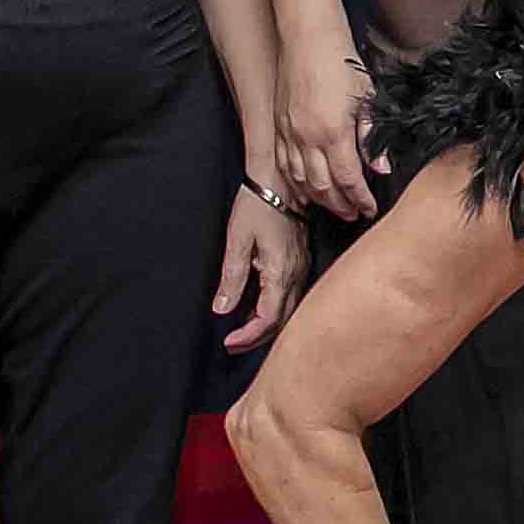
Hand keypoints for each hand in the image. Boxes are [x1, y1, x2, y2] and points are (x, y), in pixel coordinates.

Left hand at [217, 183, 307, 348]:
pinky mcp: (301, 260)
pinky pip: (292, 295)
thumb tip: (222, 308)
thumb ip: (231, 277)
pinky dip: (275, 309)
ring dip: (266, 325)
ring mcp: (301, 267)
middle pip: (281, 320)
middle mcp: (295, 273)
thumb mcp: (237, 239)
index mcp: (280, 271)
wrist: (280, 179)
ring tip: (243, 331)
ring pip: (289, 310)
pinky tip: (258, 307)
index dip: (248, 336)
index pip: (267, 318)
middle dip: (257, 337)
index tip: (229, 342)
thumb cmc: (258, 203)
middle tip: (233, 344)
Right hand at [276, 52, 381, 222]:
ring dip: (319, 199)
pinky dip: (296, 183)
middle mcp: (307, 137)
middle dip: (340, 205)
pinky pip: (284, 164)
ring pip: (302, 180)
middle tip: (354, 214)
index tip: (369, 208)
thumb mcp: (367, 97)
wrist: (307, 36)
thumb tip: (382, 167)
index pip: (349, 179)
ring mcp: (289, 133)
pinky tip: (306, 190)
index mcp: (333, 131)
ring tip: (334, 207)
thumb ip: (372, 137)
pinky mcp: (278, 125)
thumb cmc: (339, 60)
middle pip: (324, 187)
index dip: (360, 198)